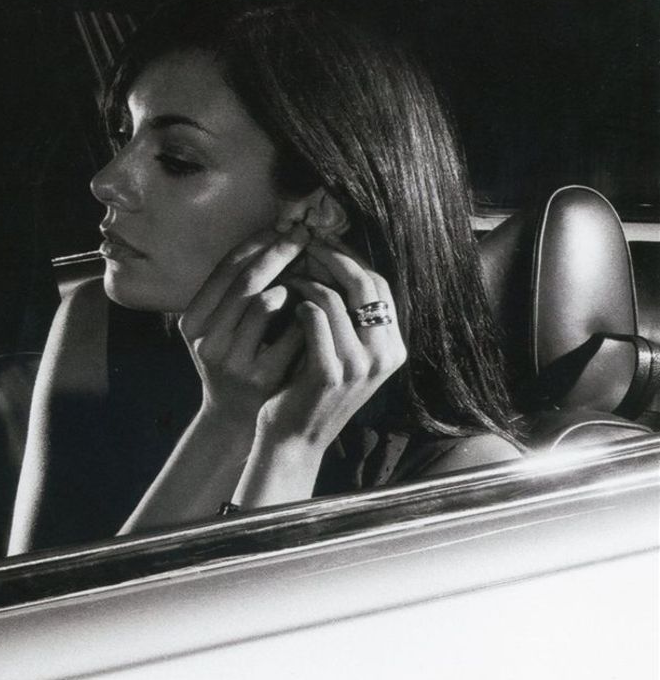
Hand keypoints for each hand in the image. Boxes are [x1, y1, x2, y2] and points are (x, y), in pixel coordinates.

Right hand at [178, 225, 311, 429]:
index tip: (284, 224)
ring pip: (264, 303)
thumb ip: (237, 293)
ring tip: (314, 263)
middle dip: (279, 252)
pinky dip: (306, 312)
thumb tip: (275, 235)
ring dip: (293, 278)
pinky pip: (289, 333)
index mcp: (192, 323)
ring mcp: (232, 360)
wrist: (237, 417)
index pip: (226, 268)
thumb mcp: (222, 327)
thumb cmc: (236, 360)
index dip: (257, 242)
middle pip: (245, 282)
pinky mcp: (261, 377)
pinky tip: (320, 300)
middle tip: (305, 234)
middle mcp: (206, 340)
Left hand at [257, 242, 406, 445]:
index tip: (327, 240)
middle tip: (307, 243)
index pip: (380, 285)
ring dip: (309, 278)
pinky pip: (314, 318)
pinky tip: (285, 301)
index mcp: (393, 349)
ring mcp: (359, 366)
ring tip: (290, 272)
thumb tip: (337, 261)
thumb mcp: (343, 355)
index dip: (353, 257)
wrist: (294, 439)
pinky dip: (297, 302)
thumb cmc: (311, 390)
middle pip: (365, 284)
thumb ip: (350, 318)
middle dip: (334, 256)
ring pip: (336, 297)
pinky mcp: (329, 373)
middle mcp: (384, 357)